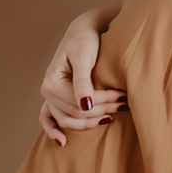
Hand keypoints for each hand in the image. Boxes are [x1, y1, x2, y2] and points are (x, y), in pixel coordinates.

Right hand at [39, 15, 125, 145]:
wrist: (82, 31)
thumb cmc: (84, 41)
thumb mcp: (85, 57)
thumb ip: (83, 82)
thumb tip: (85, 106)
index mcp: (52, 82)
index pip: (79, 102)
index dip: (102, 101)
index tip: (123, 96)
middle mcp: (47, 92)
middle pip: (76, 112)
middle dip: (102, 110)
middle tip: (125, 104)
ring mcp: (50, 97)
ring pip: (69, 119)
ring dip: (90, 122)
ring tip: (113, 117)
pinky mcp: (56, 97)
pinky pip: (49, 118)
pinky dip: (54, 130)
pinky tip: (63, 142)